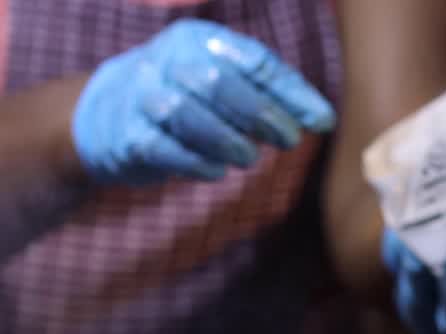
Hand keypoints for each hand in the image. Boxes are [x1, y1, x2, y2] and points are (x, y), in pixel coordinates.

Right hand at [72, 18, 334, 184]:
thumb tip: (324, 121)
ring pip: (186, 114)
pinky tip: (217, 170)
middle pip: (218, 82)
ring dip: (228, 142)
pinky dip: (198, 163)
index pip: (252, 60)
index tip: (322, 122)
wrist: (110, 115)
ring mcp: (142, 96)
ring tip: (249, 158)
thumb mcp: (230, 85)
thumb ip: (276, 97)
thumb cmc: (191, 99)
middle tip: (288, 141)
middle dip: (261, 115)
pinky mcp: (128, 135)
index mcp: (198, 40)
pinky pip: (165, 148)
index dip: (291, 92)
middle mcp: (166, 60)